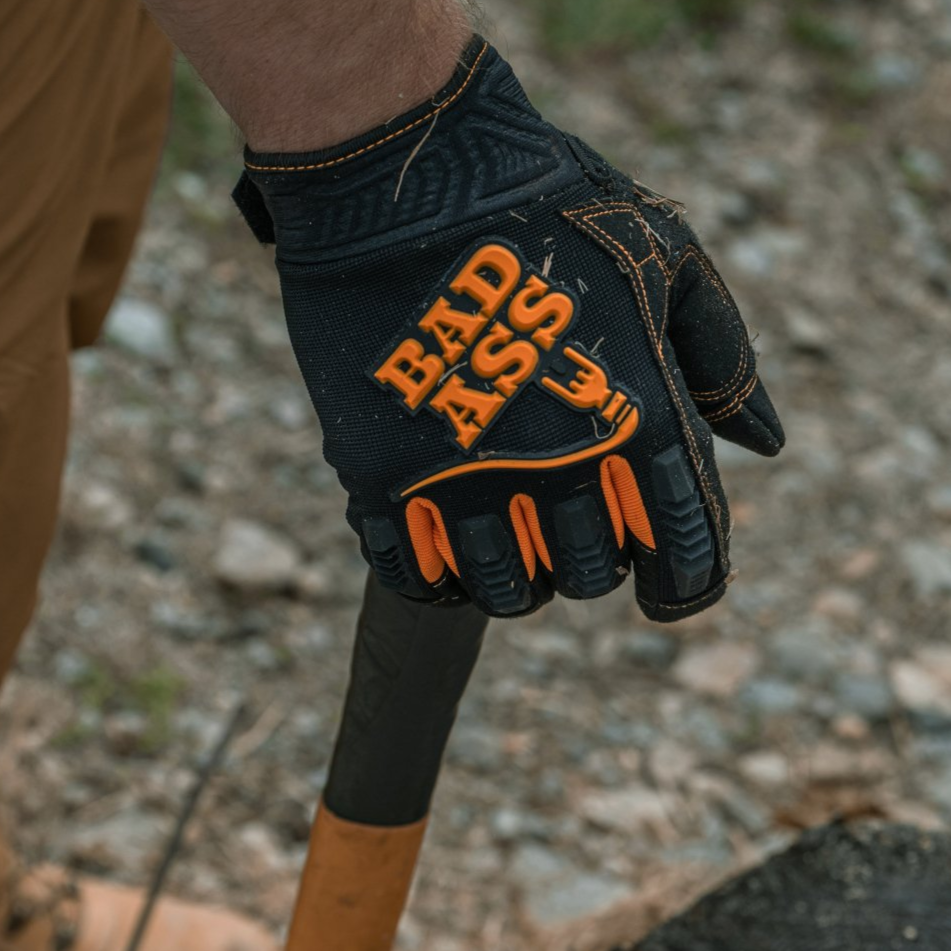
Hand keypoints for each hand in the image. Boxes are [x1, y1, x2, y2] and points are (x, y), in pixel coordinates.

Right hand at [234, 36, 783, 620]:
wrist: (400, 173)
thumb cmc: (545, 207)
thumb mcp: (665, 259)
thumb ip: (724, 359)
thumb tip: (767, 443)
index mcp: (639, 420)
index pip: (683, 557)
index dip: (684, 587)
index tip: (667, 588)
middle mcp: (557, 467)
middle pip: (588, 580)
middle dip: (592, 561)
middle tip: (572, 517)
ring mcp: (462, 478)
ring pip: (505, 592)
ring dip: (516, 573)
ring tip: (505, 522)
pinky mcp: (379, 476)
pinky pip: (414, 575)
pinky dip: (436, 572)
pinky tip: (441, 533)